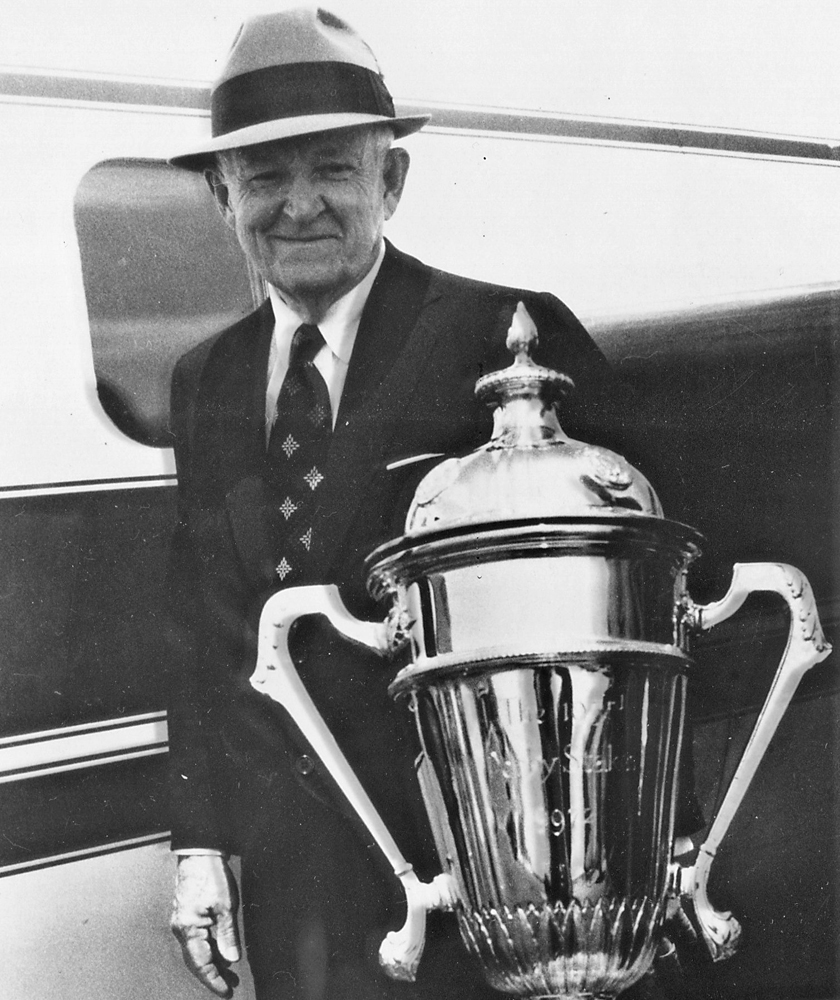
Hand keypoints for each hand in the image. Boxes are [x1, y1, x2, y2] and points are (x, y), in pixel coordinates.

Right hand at [171, 854, 241, 997]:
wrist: (199, 854)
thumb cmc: (211, 876)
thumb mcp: (226, 906)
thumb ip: (227, 935)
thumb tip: (231, 959)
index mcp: (188, 929)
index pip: (201, 964)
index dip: (214, 979)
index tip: (226, 991)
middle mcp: (180, 929)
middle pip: (195, 961)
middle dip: (211, 975)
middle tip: (228, 986)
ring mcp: (181, 922)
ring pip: (194, 951)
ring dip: (209, 962)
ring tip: (226, 972)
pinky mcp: (185, 915)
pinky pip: (194, 939)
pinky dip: (205, 949)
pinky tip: (217, 951)